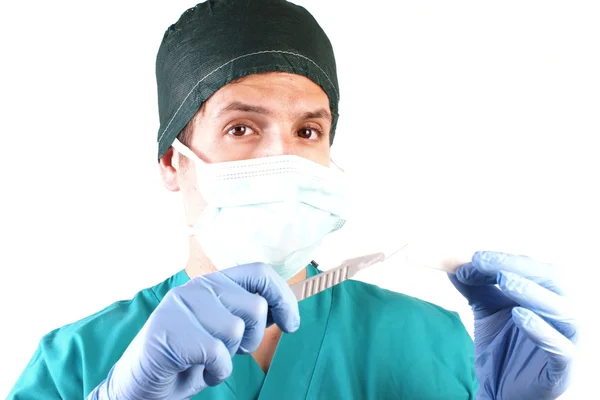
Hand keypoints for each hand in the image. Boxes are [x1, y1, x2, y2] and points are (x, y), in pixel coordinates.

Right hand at [87, 263, 299, 399]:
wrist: (143, 384)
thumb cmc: (189, 357)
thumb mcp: (224, 331)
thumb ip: (248, 314)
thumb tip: (283, 308)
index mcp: (214, 282)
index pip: (260, 273)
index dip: (283, 297)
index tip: (291, 324)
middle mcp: (197, 287)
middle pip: (255, 306)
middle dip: (252, 338)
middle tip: (228, 351)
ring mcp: (181, 306)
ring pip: (236, 330)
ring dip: (229, 357)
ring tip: (208, 361)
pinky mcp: (169, 331)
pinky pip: (217, 353)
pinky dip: (215, 372)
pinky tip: (197, 370)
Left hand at [449, 251, 576, 399]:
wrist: (501, 389)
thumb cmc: (502, 346)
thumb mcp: (485, 311)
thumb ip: (474, 286)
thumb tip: (455, 263)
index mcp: (548, 296)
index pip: (534, 268)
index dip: (505, 259)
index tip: (475, 257)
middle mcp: (563, 314)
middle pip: (554, 281)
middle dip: (520, 268)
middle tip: (486, 262)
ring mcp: (568, 342)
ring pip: (563, 312)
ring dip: (532, 293)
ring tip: (505, 281)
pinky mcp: (563, 370)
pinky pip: (561, 349)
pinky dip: (541, 330)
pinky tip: (519, 316)